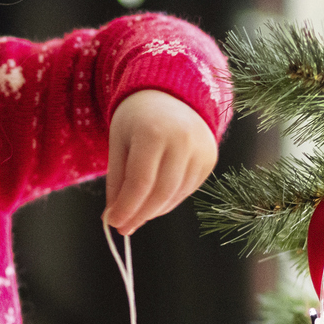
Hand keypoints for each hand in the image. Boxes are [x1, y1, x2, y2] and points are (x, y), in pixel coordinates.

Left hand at [105, 89, 216, 234]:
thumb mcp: (119, 143)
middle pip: (160, 193)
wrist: (171, 96)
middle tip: (124, 227)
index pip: (140, 182)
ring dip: (153, 210)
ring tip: (137, 212)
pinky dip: (168, 201)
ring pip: (175, 195)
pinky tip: (155, 199)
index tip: (114, 223)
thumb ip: (117, 181)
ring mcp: (201, 150)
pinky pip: (187, 190)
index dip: (127, 207)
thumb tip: (114, 219)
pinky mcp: (210, 160)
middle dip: (140, 215)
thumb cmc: (138, 120)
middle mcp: (182, 140)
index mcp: (153, 132)